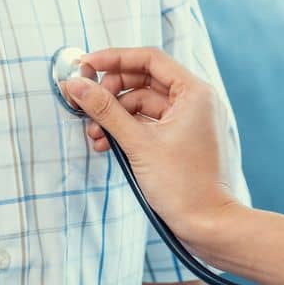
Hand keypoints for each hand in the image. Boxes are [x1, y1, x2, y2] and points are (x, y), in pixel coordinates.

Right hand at [60, 46, 245, 247]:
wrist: (207, 226)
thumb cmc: (183, 185)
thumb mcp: (137, 143)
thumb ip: (105, 110)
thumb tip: (77, 84)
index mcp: (194, 92)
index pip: (150, 59)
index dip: (115, 58)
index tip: (85, 65)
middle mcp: (194, 100)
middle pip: (143, 80)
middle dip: (111, 93)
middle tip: (86, 104)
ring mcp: (187, 120)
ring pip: (141, 104)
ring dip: (114, 116)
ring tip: (94, 136)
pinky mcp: (179, 139)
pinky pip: (146, 123)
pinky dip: (125, 130)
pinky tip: (106, 145)